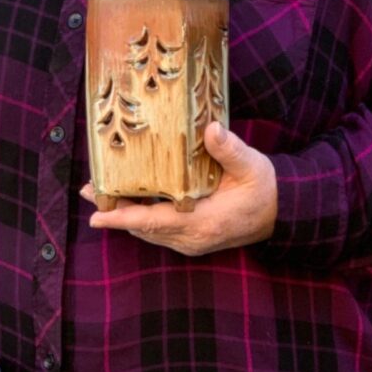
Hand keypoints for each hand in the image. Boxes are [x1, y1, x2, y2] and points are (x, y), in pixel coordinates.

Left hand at [81, 122, 277, 256]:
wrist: (282, 212)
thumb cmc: (265, 188)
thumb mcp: (251, 165)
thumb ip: (229, 149)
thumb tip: (211, 129)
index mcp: (203, 222)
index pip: (154, 221)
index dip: (123, 218)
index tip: (96, 216)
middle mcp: (192, 238)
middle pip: (143, 227)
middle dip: (114, 212)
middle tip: (89, 190)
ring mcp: (191, 242)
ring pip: (149, 231)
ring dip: (125, 215)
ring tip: (99, 195)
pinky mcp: (192, 239)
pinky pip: (159, 231)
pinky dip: (141, 218)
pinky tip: (129, 202)